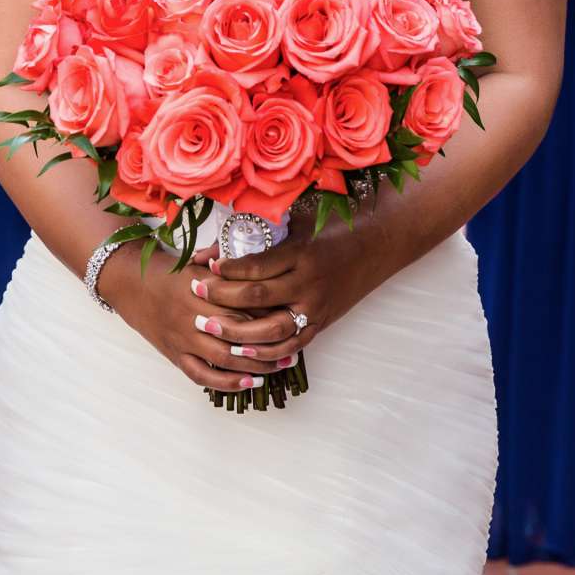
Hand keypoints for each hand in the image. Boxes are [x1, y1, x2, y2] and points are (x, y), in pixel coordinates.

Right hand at [96, 243, 301, 396]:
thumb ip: (226, 264)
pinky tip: (248, 383)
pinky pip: (201, 374)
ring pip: (224, 357)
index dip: (268, 313)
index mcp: (201, 289)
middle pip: (239, 333)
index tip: (291, 316)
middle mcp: (193, 316)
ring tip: (279, 367)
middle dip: (268, 342)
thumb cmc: (166, 269)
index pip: (242, 304)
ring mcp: (183, 337)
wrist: (127, 283)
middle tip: (294, 346)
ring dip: (255, 366)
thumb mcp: (196, 260)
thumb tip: (261, 261)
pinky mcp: (174, 354)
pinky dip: (226, 383)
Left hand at [188, 218, 391, 364]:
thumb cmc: (333, 227)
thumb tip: (219, 242)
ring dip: (239, 333)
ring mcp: (317, 307)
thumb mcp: (298, 222)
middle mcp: (308, 283)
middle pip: (258, 298)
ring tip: (211, 329)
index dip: (226, 270)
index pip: (255, 267)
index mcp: (301, 254)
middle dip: (222, 299)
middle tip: (196, 295)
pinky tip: (245, 352)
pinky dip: (268, 352)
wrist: (378, 245)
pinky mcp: (322, 322)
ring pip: (273, 330)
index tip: (204, 267)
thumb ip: (261, 232)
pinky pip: (293, 344)